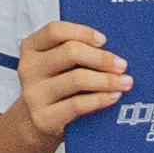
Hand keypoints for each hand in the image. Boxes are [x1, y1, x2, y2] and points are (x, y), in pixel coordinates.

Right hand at [15, 19, 130, 140]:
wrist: (37, 121)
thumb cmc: (56, 85)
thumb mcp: (58, 63)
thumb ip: (77, 50)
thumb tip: (113, 48)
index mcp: (32, 47)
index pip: (55, 31)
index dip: (82, 32)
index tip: (104, 40)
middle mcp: (28, 68)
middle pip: (70, 53)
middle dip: (101, 58)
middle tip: (122, 65)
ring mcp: (34, 94)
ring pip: (77, 79)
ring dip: (106, 80)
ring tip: (125, 82)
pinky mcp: (43, 117)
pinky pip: (77, 105)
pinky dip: (100, 99)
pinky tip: (113, 96)